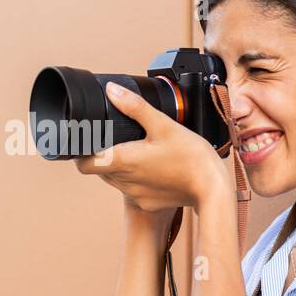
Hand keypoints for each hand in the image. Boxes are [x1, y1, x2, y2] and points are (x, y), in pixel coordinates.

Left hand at [75, 81, 231, 212]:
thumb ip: (135, 106)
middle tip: (118, 141)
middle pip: (99, 170)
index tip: (90, 142)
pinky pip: (133, 191)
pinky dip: (137, 180)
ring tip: (138, 153)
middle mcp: (125, 182)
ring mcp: (136, 196)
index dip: (82, 153)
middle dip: (103, 156)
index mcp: (123, 161)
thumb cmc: (192, 158)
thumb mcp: (163, 124)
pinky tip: (154, 169)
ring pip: (115, 181)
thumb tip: (112, 91)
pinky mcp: (148, 204)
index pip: (83, 164)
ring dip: (120, 168)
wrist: (213, 189)